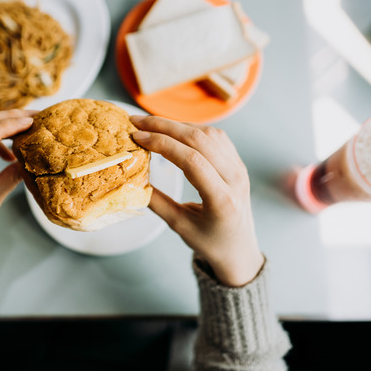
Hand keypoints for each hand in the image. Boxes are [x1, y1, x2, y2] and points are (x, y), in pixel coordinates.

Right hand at [130, 115, 263, 286]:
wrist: (239, 249)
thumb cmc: (210, 242)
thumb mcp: (179, 226)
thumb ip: (156, 201)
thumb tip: (131, 177)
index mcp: (222, 199)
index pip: (191, 160)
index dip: (162, 143)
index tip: (137, 137)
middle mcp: (235, 179)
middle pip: (199, 140)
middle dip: (164, 126)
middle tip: (136, 122)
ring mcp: (239, 168)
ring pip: (207, 134)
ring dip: (177, 124)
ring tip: (150, 124)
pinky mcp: (238, 162)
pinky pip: (215, 137)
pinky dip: (191, 129)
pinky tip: (172, 130)